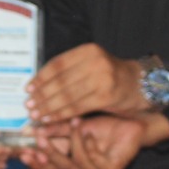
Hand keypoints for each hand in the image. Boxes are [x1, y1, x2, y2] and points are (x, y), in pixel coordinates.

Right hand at [25, 116, 144, 168]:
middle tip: (38, 141)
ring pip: (76, 163)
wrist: (130, 125)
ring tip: (74, 123)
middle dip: (49, 154)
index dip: (38, 165)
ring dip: (73, 142)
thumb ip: (53, 134)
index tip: (24, 154)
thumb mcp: (71, 130)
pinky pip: (91, 158)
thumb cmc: (101, 128)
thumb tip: (29, 134)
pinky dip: (88, 143)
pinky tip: (89, 133)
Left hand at [26, 44, 147, 124]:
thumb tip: (38, 84)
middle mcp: (95, 62)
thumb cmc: (110, 76)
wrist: (140, 85)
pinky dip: (61, 114)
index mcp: (88, 50)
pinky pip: (77, 107)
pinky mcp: (106, 96)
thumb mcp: (91, 64)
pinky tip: (50, 119)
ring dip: (48, 107)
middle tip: (29, 105)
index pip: (58, 64)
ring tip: (36, 114)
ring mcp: (102, 79)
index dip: (41, 77)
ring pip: (67, 95)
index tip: (28, 88)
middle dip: (42, 95)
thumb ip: (70, 70)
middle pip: (60, 81)